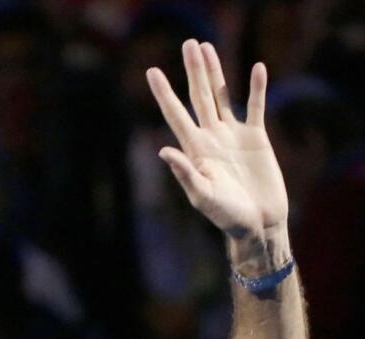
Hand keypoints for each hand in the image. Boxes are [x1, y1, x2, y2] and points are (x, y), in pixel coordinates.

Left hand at [146, 40, 288, 240]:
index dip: (164, 93)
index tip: (152, 71)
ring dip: (216, 71)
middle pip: (199, 96)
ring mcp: (232, 135)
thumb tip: (164, 150)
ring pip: (222, 95)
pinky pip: (255, 107)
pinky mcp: (256, 138)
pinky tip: (257, 68)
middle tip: (188, 43)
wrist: (257, 224)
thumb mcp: (202, 196)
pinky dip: (256, 88)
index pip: (176, 114)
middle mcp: (210, 137)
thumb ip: (185, 173)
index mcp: (194, 149)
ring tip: (208, 47)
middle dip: (193, 70)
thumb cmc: (226, 216)